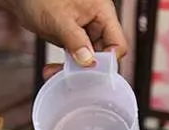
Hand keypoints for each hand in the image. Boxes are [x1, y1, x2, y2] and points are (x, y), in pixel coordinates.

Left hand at [0, 0, 127, 78]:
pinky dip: (64, 65)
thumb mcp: (59, 20)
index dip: (107, 60)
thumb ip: (75, 40)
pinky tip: (50, 70)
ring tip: (52, 73)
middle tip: (68, 77)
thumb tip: (89, 61)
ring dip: (72, 69)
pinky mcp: (71, 39)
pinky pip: (74, 57)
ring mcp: (84, 32)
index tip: (90, 71)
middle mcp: (96, 23)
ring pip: (87, 58)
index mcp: (102, 13)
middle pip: (102, 53)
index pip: (117, 43)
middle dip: (86, 68)